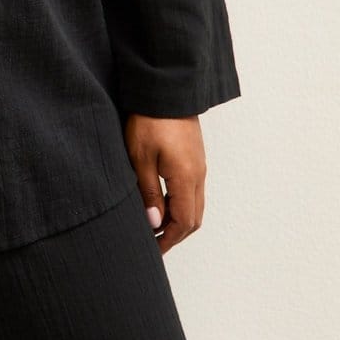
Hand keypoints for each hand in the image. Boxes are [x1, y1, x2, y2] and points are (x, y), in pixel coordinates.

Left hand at [122, 113, 206, 255]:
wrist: (166, 88)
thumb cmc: (150, 120)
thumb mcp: (141, 158)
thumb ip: (148, 193)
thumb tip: (154, 224)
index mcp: (187, 179)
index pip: (183, 223)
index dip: (168, 240)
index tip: (152, 250)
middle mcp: (198, 175)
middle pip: (193, 219)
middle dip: (175, 235)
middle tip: (153, 243)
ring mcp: (199, 165)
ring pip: (195, 205)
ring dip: (178, 220)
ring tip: (155, 225)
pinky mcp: (194, 156)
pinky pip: (193, 190)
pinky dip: (180, 204)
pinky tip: (161, 201)